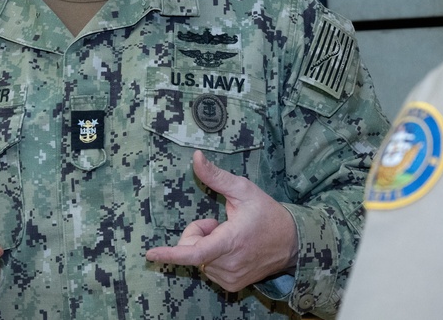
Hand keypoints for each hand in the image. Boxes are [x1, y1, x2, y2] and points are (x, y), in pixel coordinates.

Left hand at [144, 150, 298, 290]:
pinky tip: (233, 249)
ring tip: (231, 236)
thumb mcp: (243, 190)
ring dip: (207, 246)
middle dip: (199, 234)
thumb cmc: (267, 213)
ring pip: (199, 260)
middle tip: (219, 223)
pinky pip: (208, 269)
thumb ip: (216, 176)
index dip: (171, 253)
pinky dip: (214, 257)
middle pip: (192, 249)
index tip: (151, 254)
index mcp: (230, 241)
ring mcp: (230, 278)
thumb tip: (196, 157)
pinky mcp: (232, 285)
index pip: (195, 251)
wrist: (292, 242)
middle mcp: (228, 264)